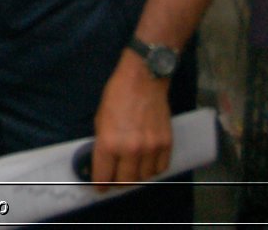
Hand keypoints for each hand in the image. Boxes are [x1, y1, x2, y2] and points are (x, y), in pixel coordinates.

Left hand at [89, 55, 174, 188]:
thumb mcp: (100, 120)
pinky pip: (161, 168)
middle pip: (125, 181)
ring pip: (144, 177)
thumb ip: (103, 144)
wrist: (144, 80)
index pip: (103, 176)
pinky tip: (147, 163)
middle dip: (118, 183)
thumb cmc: (117, 96)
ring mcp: (151, 148)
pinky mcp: (167, 144)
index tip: (100, 188)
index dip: (100, 185)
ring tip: (131, 169)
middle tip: (115, 180)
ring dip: (136, 176)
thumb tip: (103, 162)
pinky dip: (153, 169)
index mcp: (109, 143)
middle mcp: (131, 150)